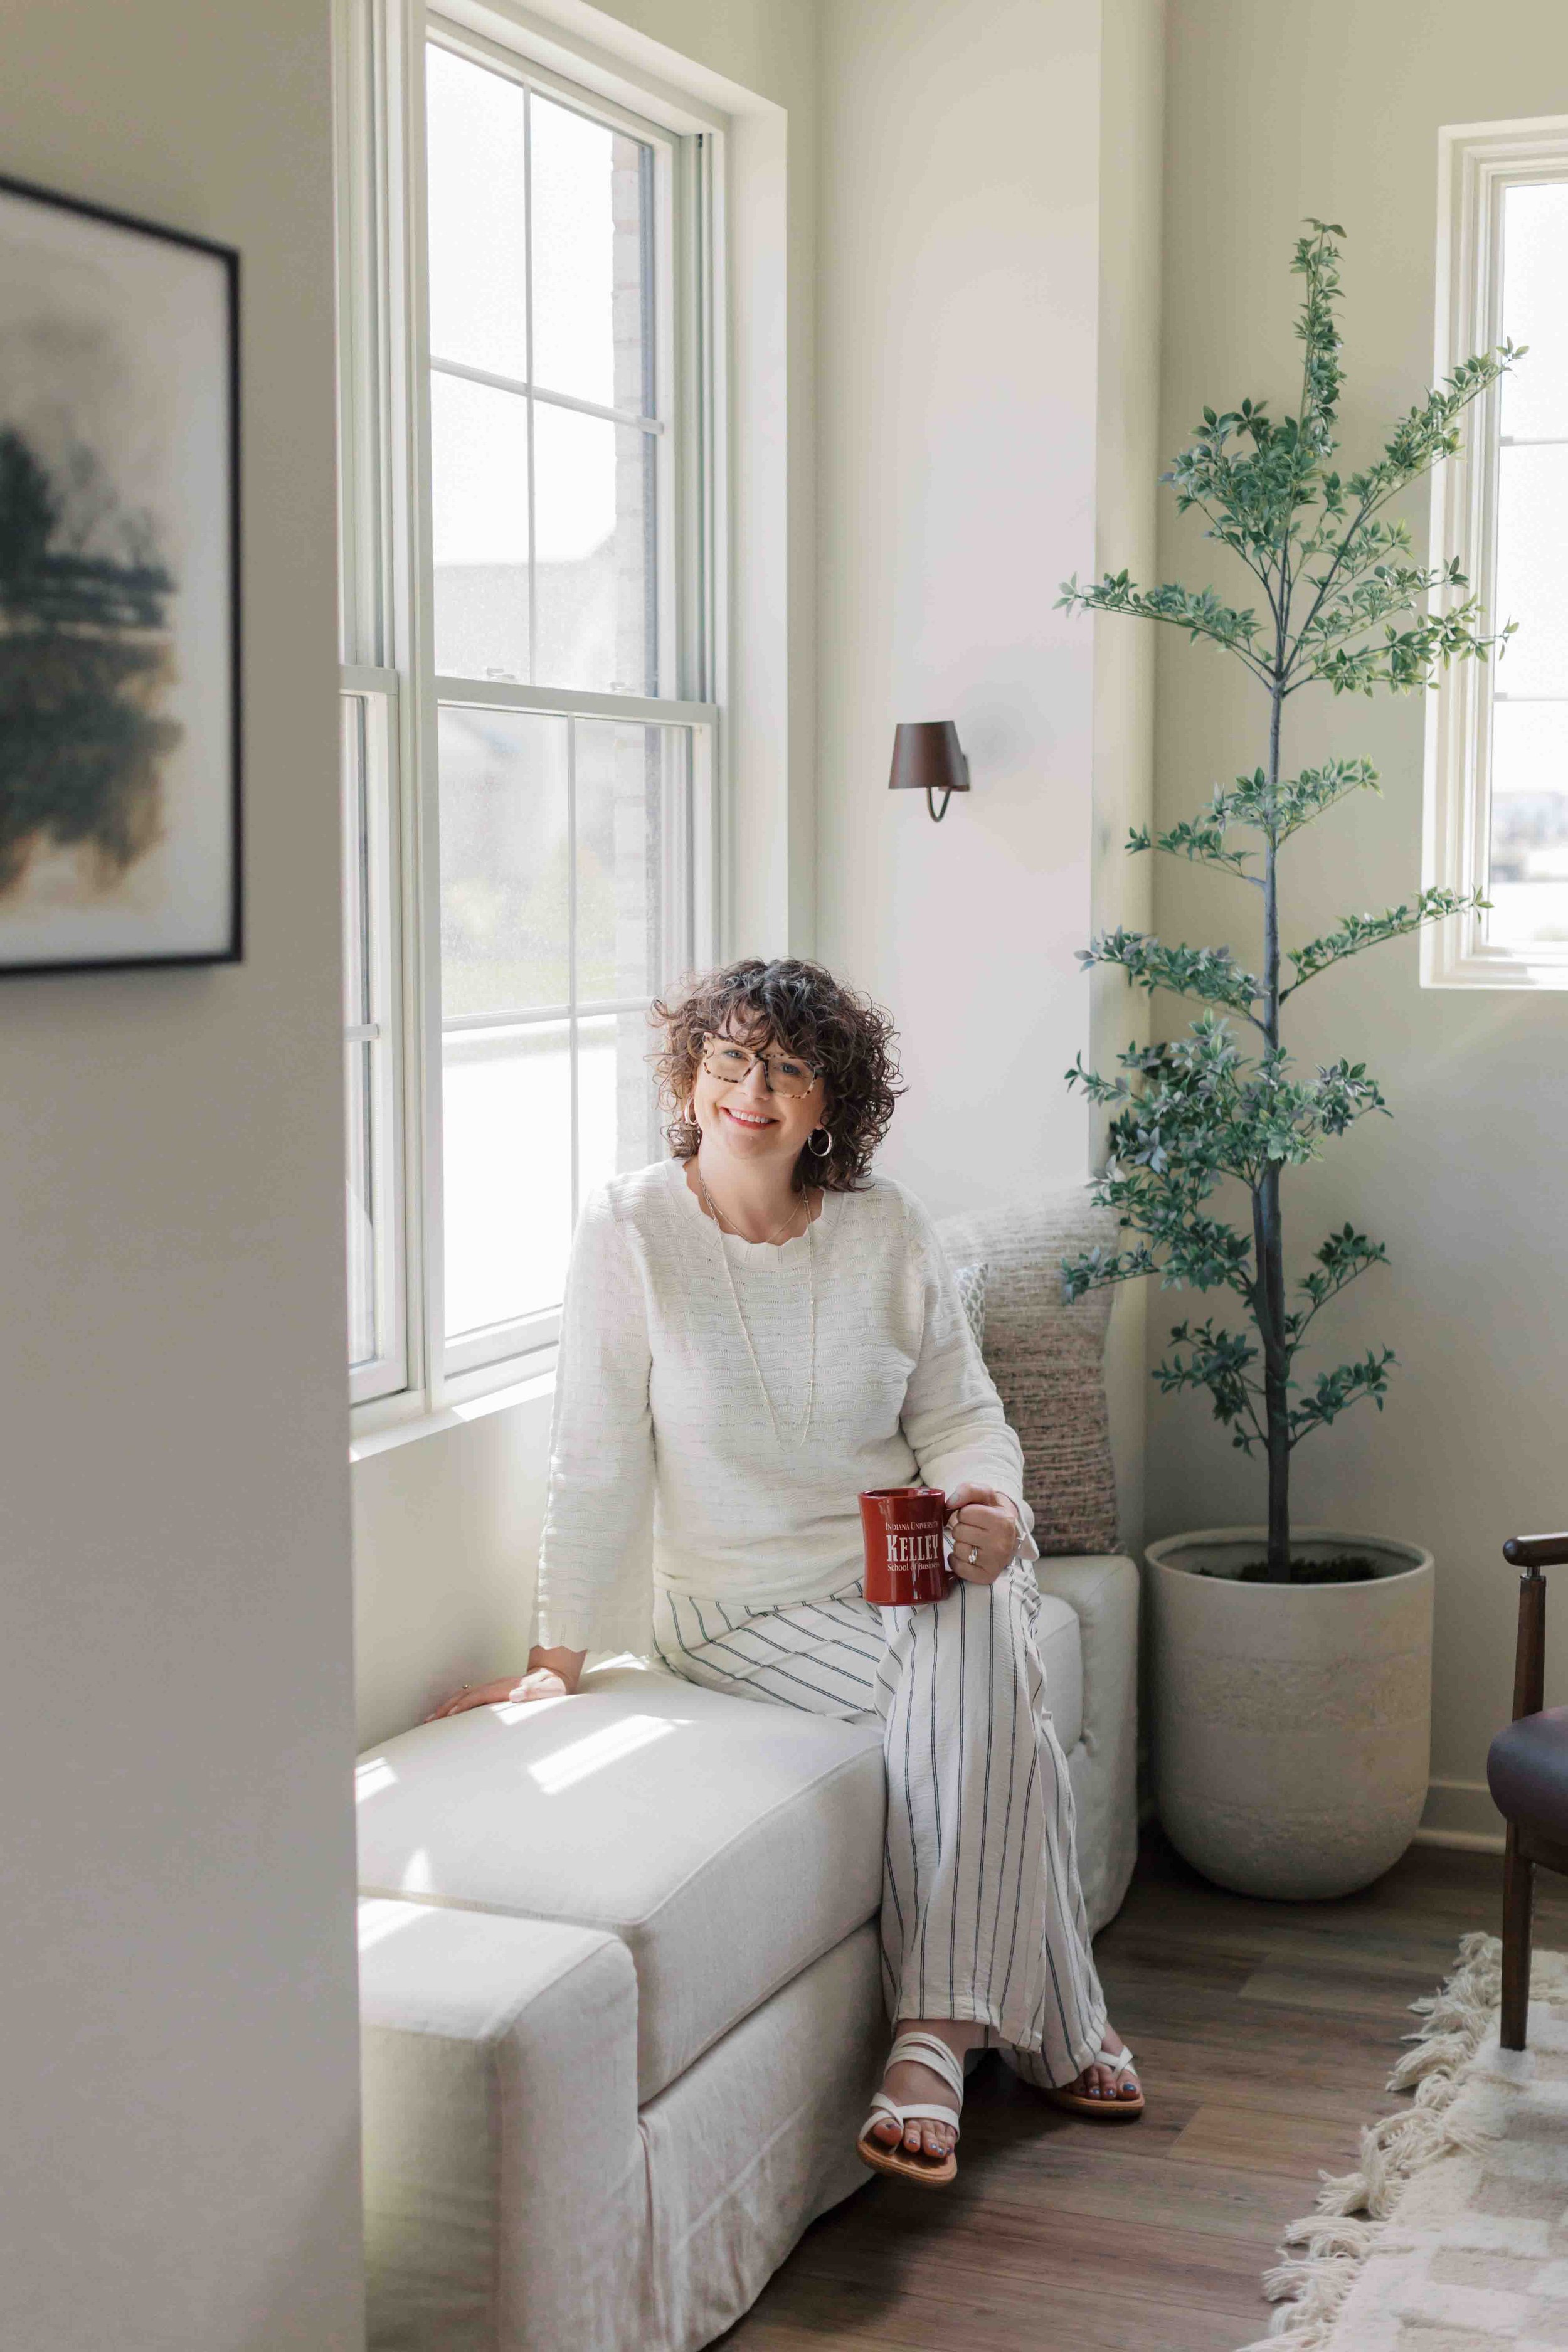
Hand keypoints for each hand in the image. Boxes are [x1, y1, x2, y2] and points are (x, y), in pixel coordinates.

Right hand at [424, 1645, 584, 1721]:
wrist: (552, 1674)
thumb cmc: (551, 1686)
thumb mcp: (548, 1690)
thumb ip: (534, 1692)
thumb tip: (515, 1695)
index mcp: (506, 1687)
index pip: (480, 1696)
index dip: (465, 1704)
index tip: (451, 1714)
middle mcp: (496, 1686)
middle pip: (466, 1695)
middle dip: (447, 1707)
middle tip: (430, 1721)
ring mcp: (492, 1688)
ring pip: (464, 1695)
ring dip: (447, 1706)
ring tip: (431, 1719)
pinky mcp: (492, 1692)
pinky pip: (469, 1697)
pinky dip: (455, 1704)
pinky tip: (447, 1713)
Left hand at [945, 1484, 1020, 1584]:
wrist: (1007, 1534)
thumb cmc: (991, 1512)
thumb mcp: (984, 1495)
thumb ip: (968, 1490)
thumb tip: (949, 1503)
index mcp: (1003, 1520)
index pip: (965, 1513)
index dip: (964, 1513)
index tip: (974, 1516)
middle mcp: (1002, 1543)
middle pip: (960, 1532)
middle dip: (962, 1528)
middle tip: (973, 1529)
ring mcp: (995, 1562)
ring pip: (958, 1550)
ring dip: (960, 1544)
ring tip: (973, 1542)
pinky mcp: (986, 1577)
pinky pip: (959, 1568)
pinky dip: (957, 1561)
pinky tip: (968, 1556)